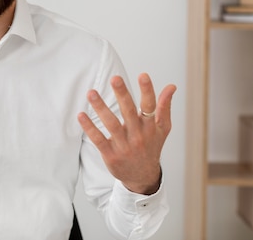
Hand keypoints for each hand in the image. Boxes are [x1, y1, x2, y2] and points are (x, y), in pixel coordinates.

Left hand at [77, 73, 175, 194]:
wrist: (143, 177)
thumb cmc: (151, 147)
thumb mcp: (162, 129)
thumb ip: (165, 106)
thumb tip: (171, 86)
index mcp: (150, 126)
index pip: (150, 105)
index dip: (147, 90)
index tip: (143, 75)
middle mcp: (138, 135)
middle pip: (129, 111)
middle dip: (122, 94)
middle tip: (115, 78)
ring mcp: (124, 145)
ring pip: (111, 124)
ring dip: (101, 107)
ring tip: (91, 92)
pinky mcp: (111, 154)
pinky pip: (99, 139)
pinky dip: (89, 128)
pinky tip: (81, 115)